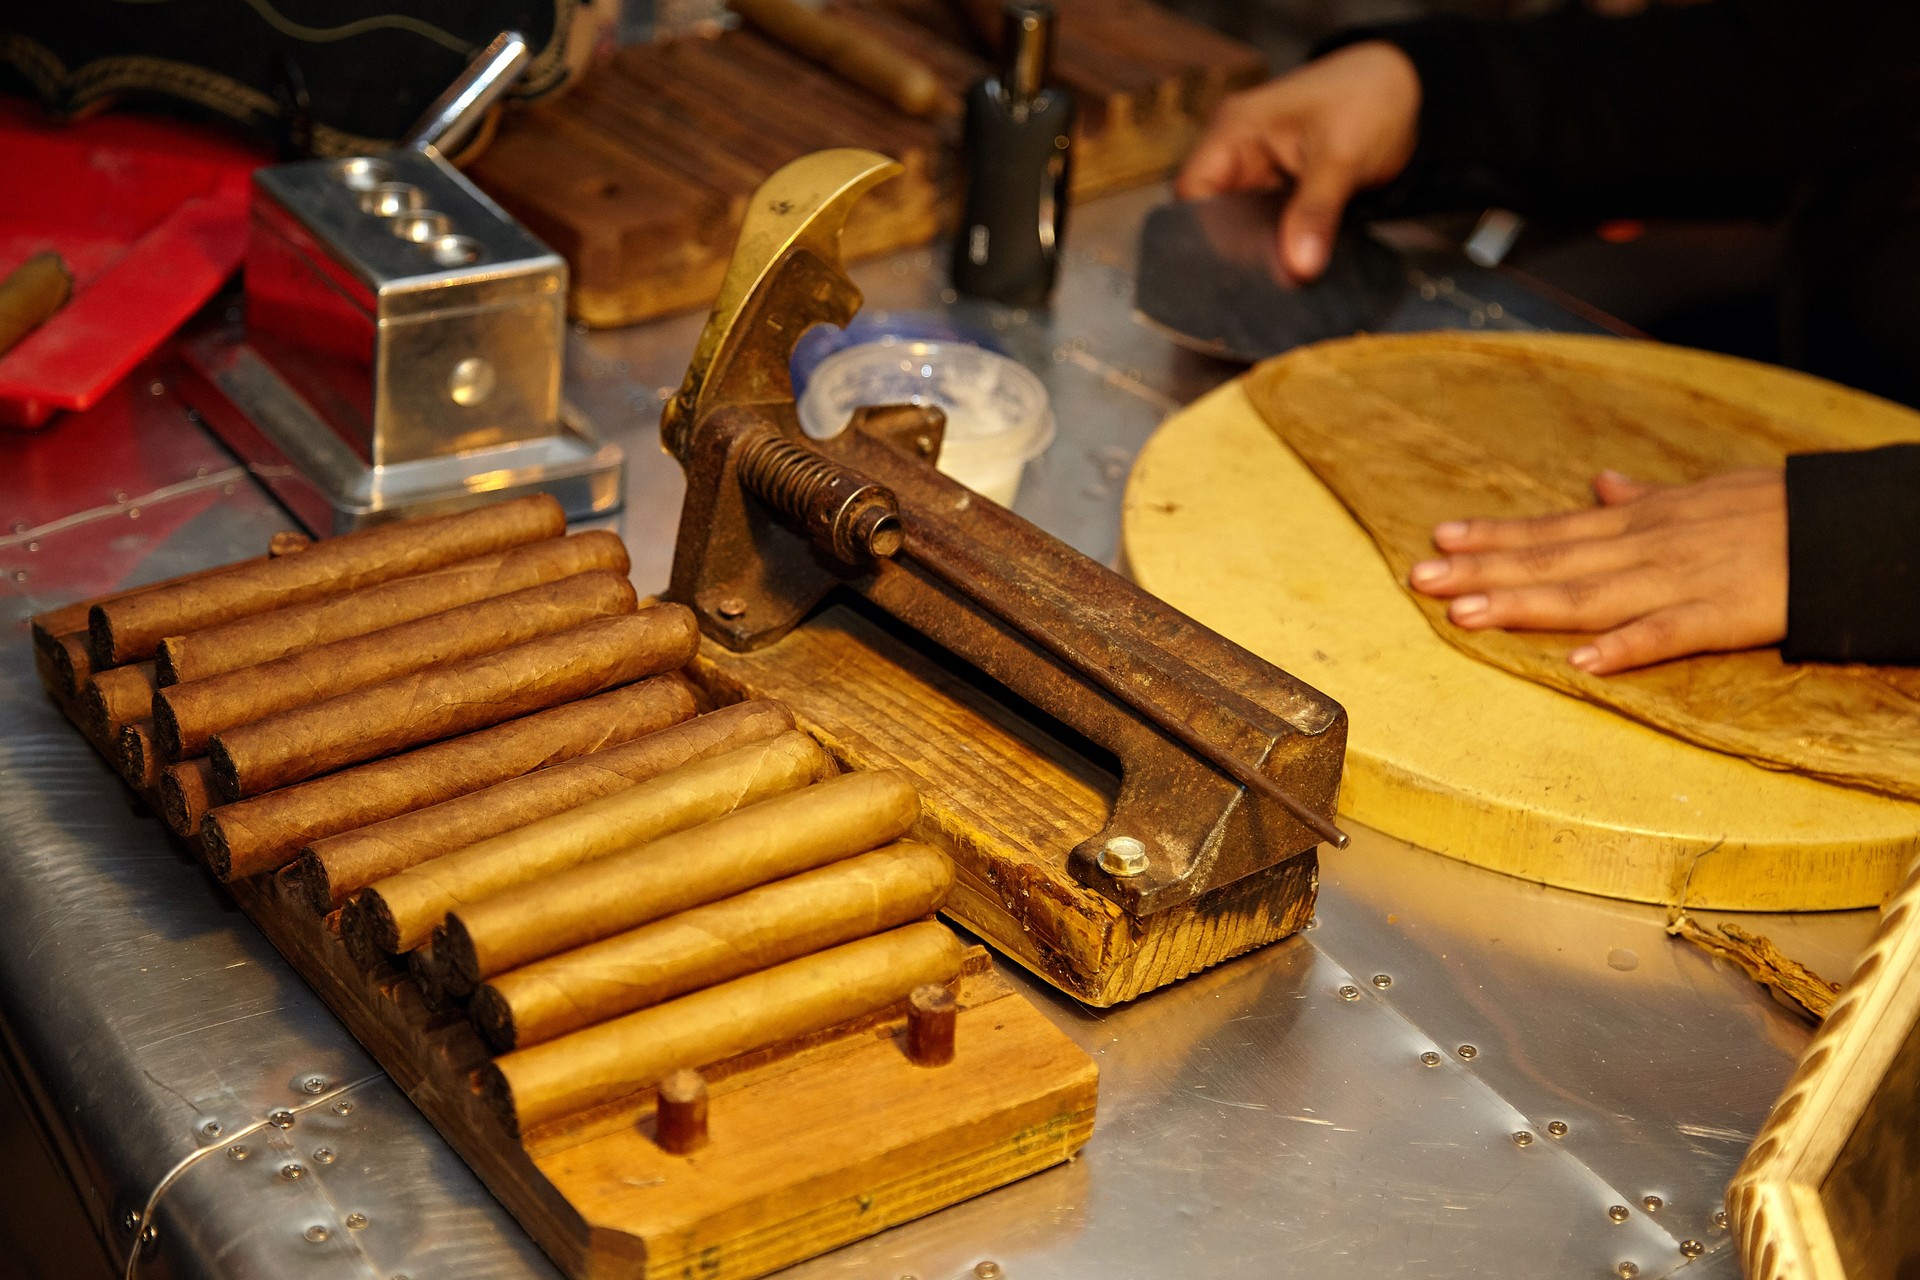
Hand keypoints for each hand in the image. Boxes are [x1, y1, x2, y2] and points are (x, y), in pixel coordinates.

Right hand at [1175, 42, 1420, 280]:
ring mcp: (1260, 178)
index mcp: (1235, 131)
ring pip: (1244, 230)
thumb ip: (1316, 212)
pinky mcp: (1282, 198)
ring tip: (1289, 278)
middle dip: (1241, 248)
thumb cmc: (1368, 98)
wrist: (1407, 91)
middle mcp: (1238, 155)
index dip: (1206, 230)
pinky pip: (1271, 233)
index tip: (1242, 264)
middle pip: (1215, 217)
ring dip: (1266, 253)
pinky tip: (1300, 266)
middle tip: (1273, 278)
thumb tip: (1298, 269)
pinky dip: (1285, 250)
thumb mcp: (1342, 156)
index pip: (1193, 192)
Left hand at [1407, 469, 1788, 673]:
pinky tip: (1580, 661)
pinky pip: (1665, 634)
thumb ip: (1644, 497)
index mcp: (1643, 521)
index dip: (1495, 535)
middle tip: (1419, 579)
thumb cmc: (1776, 513)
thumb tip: (1600, 483)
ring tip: (1468, 614)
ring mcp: (1682, 579)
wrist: (1851, 531)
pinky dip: (1622, 647)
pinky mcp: (1723, 615)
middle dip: (1485, 569)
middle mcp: (1648, 546)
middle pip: (1554, 560)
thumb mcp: (1702, 493)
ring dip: (1528, 603)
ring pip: (1591, 595)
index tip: (1438, 540)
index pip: (1554, 528)